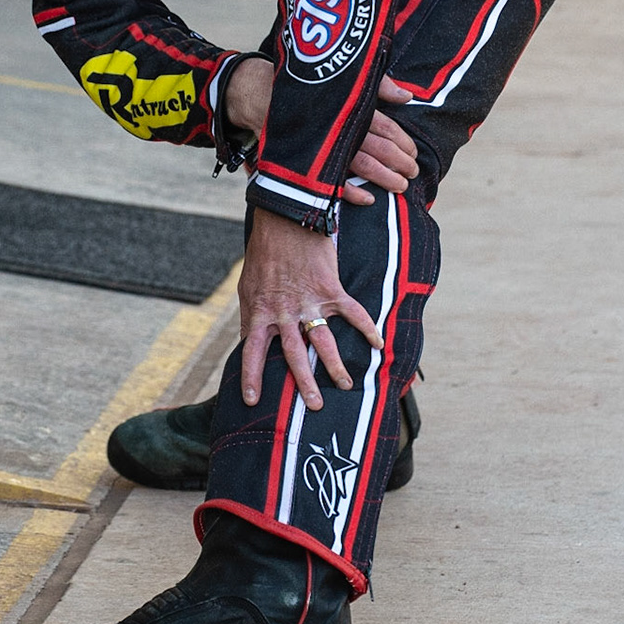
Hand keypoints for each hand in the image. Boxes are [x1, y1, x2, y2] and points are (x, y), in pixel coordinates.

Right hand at [224, 61, 418, 205]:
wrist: (261, 97)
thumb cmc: (309, 91)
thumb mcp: (343, 81)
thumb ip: (378, 86)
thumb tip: (407, 96)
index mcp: (351, 107)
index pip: (386, 127)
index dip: (403, 142)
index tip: (414, 153)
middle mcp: (341, 126)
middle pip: (380, 148)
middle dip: (400, 162)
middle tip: (413, 173)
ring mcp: (326, 145)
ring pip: (363, 165)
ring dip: (384, 178)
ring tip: (400, 186)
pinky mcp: (309, 161)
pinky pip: (335, 183)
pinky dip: (353, 193)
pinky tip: (369, 200)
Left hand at [238, 209, 383, 410]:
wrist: (284, 218)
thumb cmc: (263, 252)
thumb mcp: (247, 285)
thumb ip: (250, 313)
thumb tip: (246, 337)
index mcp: (260, 311)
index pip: (251, 351)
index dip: (252, 377)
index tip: (253, 401)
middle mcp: (283, 311)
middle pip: (293, 354)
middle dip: (304, 382)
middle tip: (315, 405)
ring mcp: (308, 301)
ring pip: (322, 341)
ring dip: (335, 365)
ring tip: (345, 385)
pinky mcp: (330, 288)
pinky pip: (352, 313)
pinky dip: (367, 328)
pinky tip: (377, 344)